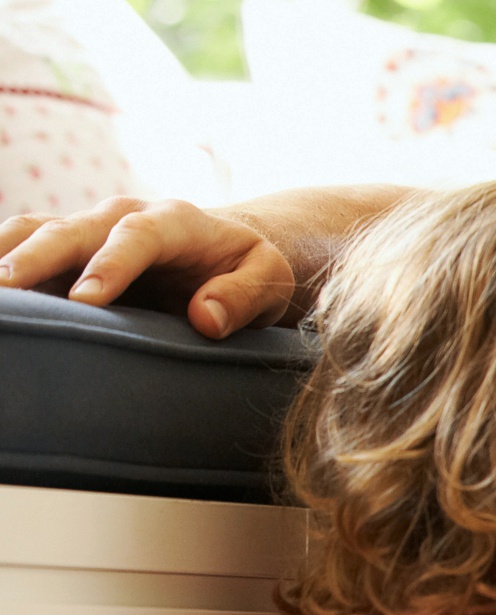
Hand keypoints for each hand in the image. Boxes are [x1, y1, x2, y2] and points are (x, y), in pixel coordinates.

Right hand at [0, 197, 295, 337]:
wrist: (222, 251)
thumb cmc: (246, 269)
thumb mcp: (269, 279)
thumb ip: (245, 294)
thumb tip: (205, 317)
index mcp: (176, 221)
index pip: (138, 235)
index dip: (110, 264)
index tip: (85, 301)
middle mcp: (120, 217)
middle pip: (70, 231)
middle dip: (35, 258)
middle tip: (5, 289)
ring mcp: (85, 231)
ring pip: (31, 232)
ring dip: (3, 256)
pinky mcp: (62, 250)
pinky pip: (18, 246)